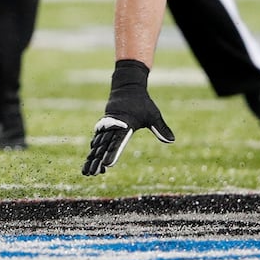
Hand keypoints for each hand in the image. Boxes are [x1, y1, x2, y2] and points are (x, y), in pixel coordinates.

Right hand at [81, 59, 174, 174]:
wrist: (127, 86)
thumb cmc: (142, 102)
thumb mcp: (153, 115)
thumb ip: (161, 128)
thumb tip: (172, 141)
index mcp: (125, 124)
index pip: (118, 142)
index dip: (112, 153)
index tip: (107, 165)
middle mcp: (114, 126)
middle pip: (104, 146)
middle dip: (97, 160)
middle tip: (92, 174)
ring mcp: (107, 125)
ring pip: (98, 144)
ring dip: (93, 158)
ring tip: (88, 172)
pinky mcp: (104, 125)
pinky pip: (97, 139)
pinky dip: (94, 149)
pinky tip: (91, 159)